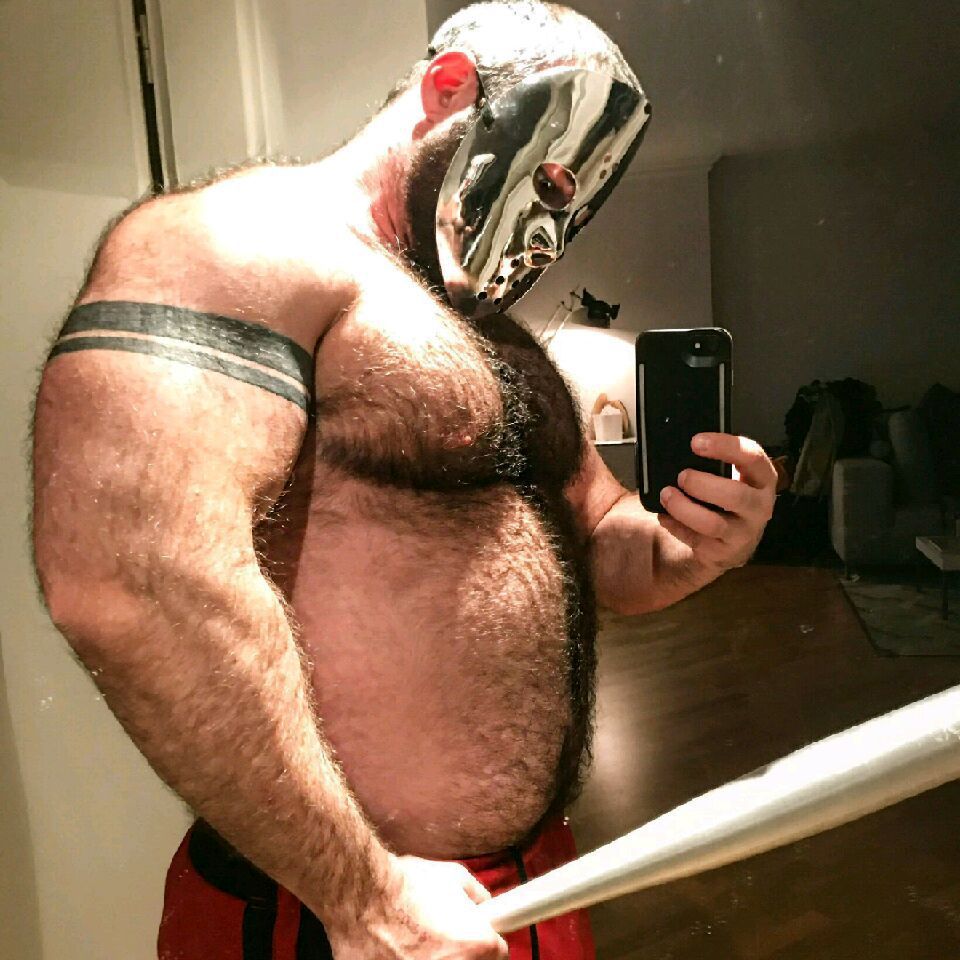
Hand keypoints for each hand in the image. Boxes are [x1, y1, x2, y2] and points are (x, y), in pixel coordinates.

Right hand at [326, 853, 507, 959]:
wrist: (363, 896)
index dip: (485, 940)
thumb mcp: (454, 876)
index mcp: (478, 947)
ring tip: (413, 941)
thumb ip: (477, 895)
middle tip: (441, 936)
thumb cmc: (407, 885)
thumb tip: (484, 904)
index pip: (499, 954)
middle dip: (460, 953)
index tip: (473, 935)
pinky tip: (396, 949)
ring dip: (435, 959)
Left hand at [658, 433, 776, 570]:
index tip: (695, 442)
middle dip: (703, 484)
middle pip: (737, 495)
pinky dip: (676, 526)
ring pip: (714, 523)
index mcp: (762, 479)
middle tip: (682, 476)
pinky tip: (664, 516)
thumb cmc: (725, 498)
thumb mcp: (729, 477)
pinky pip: (697, 540)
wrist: (733, 543)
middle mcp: (759, 506)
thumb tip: (674, 449)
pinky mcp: (724, 553)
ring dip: (685, 508)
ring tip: (667, 494)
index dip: (725, 447)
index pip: (753, 457)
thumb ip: (713, 463)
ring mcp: (744, 533)